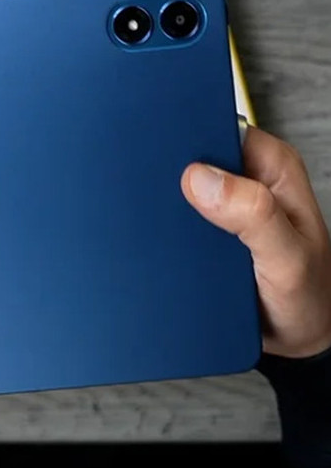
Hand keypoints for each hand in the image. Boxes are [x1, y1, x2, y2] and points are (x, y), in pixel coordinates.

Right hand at [182, 126, 330, 358]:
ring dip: (166, 201)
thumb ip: (254, 216)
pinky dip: (165, 221)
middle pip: (195, 152)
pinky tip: (161, 234)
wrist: (295, 340)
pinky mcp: (210, 221)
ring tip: (164, 223)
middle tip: (163, 202)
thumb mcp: (288, 259)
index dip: (190, 138)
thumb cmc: (307, 301)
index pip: (220, 127)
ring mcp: (227, 200)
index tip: (168, 161)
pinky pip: (176, 209)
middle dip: (173, 172)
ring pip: (180, 182)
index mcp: (273, 167)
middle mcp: (249, 176)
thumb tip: (200, 178)